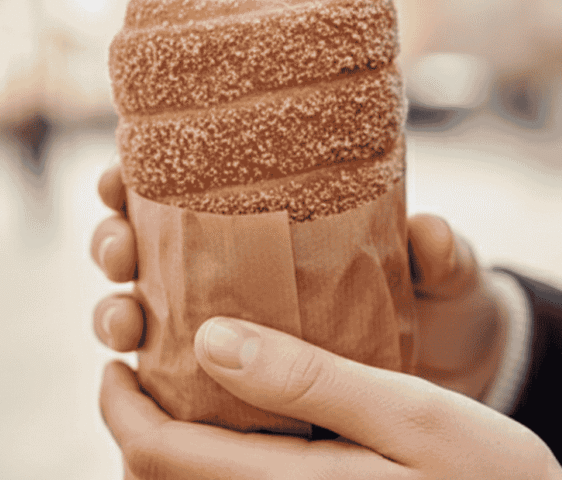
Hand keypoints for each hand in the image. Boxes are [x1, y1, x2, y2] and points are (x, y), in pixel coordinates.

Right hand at [91, 165, 506, 398]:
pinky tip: (138, 377)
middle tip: (120, 253)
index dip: (135, 179)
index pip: (181, 187)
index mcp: (266, 220)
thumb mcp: (441, 276)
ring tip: (124, 321)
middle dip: (111, 244)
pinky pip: (171, 376)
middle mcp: (232, 268)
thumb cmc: (438, 302)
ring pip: (140, 308)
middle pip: (141, 245)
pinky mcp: (233, 383)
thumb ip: (440, 257)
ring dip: (114, 311)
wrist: (450, 367)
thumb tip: (431, 233)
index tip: (119, 178)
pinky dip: (145, 375)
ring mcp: (226, 324)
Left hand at [100, 317, 561, 478]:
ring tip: (187, 383)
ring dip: (170, 443)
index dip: (119, 406)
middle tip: (146, 362)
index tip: (117, 358)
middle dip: (136, 424)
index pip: (157, 457)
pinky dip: (212, 459)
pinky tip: (244, 419)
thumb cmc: (489, 476)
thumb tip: (209, 339)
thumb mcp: (411, 413)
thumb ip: (310, 379)